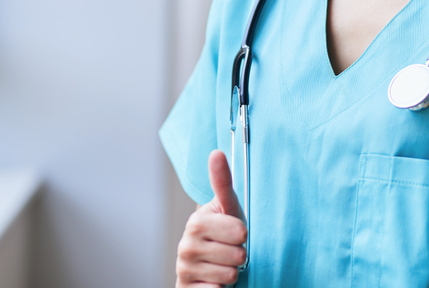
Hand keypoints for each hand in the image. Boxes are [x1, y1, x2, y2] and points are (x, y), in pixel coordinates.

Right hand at [175, 150, 247, 286]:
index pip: (238, 231)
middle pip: (236, 255)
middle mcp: (186, 246)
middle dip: (240, 255)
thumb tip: (216, 152)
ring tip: (223, 264)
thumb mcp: (227, 206)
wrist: (208, 265)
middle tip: (231, 250)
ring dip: (232, 272)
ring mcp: (184, 269)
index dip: (243, 233)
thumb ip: (222, 181)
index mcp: (197, 222)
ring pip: (229, 275)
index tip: (238, 231)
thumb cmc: (224, 232)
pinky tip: (214, 280)